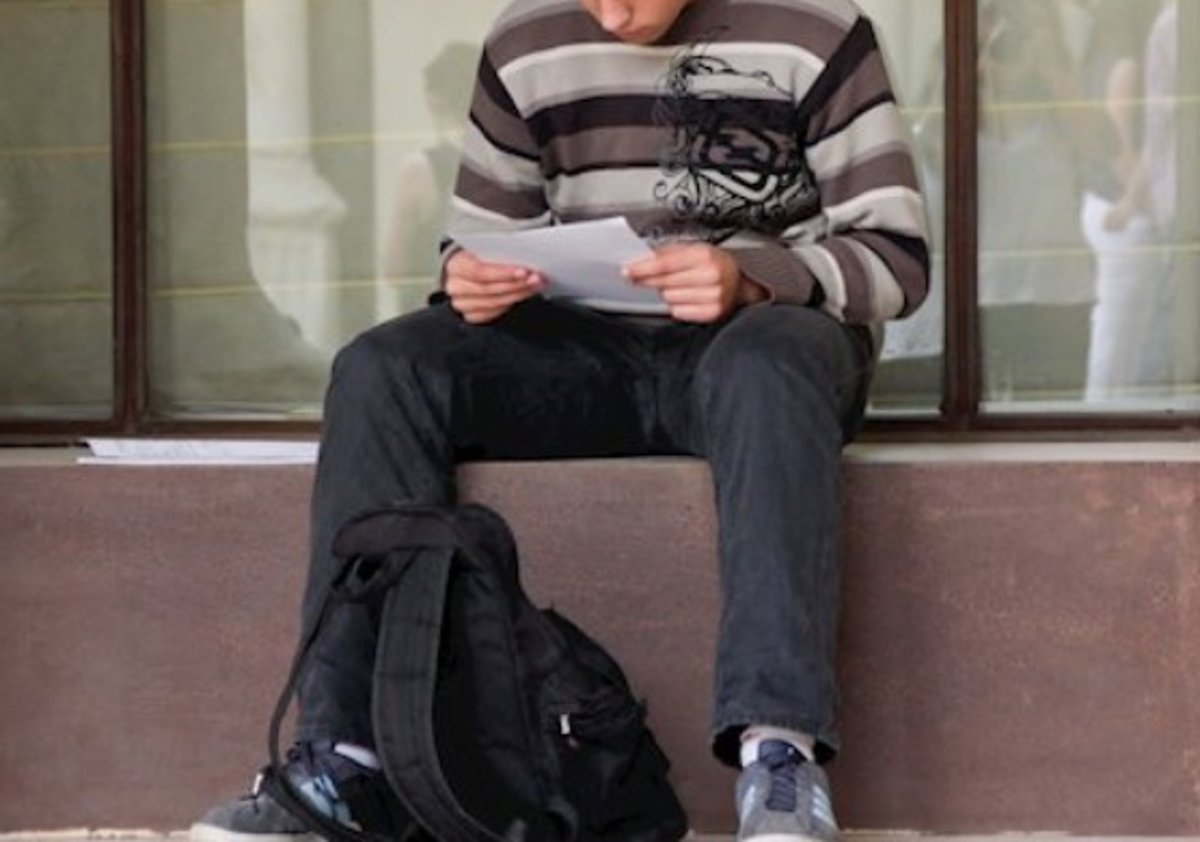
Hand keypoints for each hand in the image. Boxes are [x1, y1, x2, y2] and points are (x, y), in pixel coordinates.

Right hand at [444, 250, 543, 323]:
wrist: (468, 270)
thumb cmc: (479, 257)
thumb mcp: (485, 250)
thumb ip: (499, 253)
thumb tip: (524, 257)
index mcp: (456, 265)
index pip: (479, 271)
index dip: (503, 273)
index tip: (524, 271)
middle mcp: (455, 286)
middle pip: (489, 289)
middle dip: (516, 284)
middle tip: (536, 278)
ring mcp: (461, 303)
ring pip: (494, 302)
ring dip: (519, 293)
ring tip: (535, 285)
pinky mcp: (471, 315)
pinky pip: (493, 313)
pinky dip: (511, 304)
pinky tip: (524, 294)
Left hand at [623, 243, 766, 322]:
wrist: (742, 285)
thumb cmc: (717, 265)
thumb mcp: (696, 249)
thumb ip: (670, 253)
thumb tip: (642, 259)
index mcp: (705, 255)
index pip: (664, 264)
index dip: (642, 268)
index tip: (627, 271)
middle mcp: (711, 276)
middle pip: (664, 282)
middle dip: (650, 280)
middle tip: (641, 278)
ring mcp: (713, 297)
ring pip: (669, 298)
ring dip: (667, 292)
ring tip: (679, 286)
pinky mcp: (711, 314)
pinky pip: (678, 312)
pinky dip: (677, 305)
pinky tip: (686, 297)